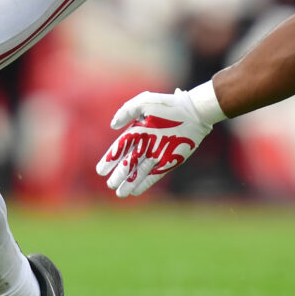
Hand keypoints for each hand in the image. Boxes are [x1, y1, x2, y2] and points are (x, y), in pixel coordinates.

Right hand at [95, 89, 216, 197]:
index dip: (110, 160)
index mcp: (137, 132)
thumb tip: (113, 125)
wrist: (194, 113)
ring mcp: (157, 155)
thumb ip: (127, 110)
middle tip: (110, 184)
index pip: (120, 149)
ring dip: (129, 183)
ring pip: (139, 172)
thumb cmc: (169, 106)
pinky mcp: (169, 162)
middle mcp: (145, 145)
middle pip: (128, 164)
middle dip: (119, 175)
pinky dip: (145, 183)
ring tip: (120, 194)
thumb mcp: (145, 102)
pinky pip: (154, 175)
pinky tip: (135, 191)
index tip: (101, 170)